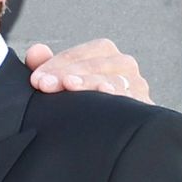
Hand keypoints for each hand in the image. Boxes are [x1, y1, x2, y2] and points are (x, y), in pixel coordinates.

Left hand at [24, 39, 150, 101]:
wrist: (111, 130)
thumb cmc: (82, 98)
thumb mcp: (61, 81)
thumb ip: (47, 66)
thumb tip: (36, 51)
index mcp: (104, 53)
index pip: (79, 54)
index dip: (55, 65)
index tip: (36, 79)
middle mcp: (124, 65)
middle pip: (96, 65)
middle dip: (68, 74)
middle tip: (44, 85)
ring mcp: (137, 84)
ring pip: (114, 81)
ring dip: (90, 84)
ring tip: (71, 87)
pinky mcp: (146, 105)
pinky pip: (132, 100)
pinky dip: (118, 99)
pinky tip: (104, 101)